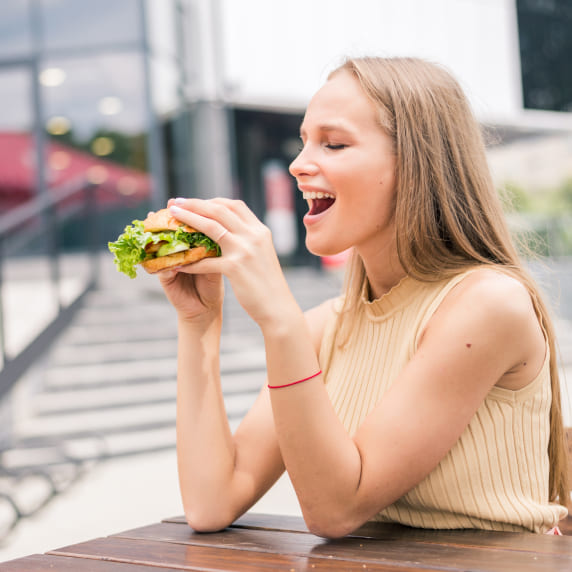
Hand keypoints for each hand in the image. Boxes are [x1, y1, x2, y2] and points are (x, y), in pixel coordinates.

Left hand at [167, 197, 297, 327]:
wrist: (278, 307)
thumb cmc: (268, 283)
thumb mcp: (262, 254)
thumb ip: (249, 239)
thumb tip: (230, 229)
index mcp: (260, 230)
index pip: (234, 205)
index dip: (213, 201)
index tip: (196, 203)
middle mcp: (254, 236)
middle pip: (219, 210)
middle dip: (195, 204)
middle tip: (176, 202)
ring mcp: (244, 250)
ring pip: (211, 227)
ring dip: (188, 219)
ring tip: (172, 217)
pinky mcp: (235, 268)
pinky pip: (206, 260)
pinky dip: (191, 262)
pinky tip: (178, 264)